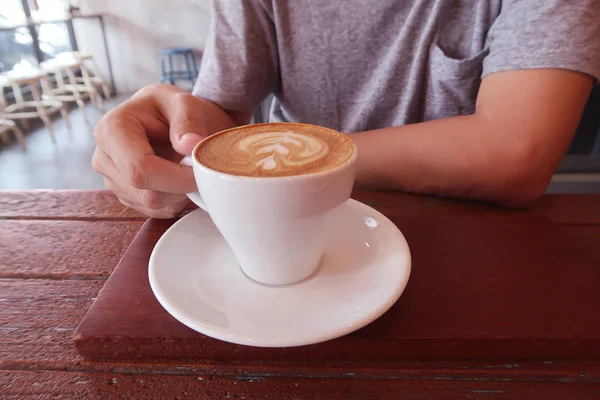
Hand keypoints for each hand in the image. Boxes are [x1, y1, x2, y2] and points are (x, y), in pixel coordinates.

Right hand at [92, 84, 231, 217]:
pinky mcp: (126, 196)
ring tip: (185, 166)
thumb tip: (189, 144)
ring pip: (152, 204)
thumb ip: (188, 120)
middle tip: (197, 166)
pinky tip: (178, 178)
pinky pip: (155, 211)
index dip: (175, 178)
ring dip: (179, 192)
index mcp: (111, 129)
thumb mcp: (184, 102)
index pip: (139, 169)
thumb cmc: (172, 108)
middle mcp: (104, 158)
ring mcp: (112, 180)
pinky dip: (175, 199)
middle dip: (179, 185)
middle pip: (146, 192)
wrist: (168, 118)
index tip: (200, 171)